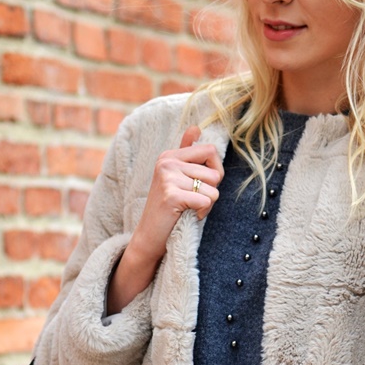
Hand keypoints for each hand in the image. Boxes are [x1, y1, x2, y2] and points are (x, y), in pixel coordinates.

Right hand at [106, 126, 223, 313]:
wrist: (149, 237)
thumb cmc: (169, 209)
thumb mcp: (177, 177)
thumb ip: (187, 153)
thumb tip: (196, 127)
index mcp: (170, 155)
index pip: (211, 151)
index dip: (215, 172)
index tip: (200, 185)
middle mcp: (167, 162)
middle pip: (215, 173)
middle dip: (210, 192)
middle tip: (190, 202)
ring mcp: (167, 178)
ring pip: (213, 190)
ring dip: (206, 205)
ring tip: (187, 209)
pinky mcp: (171, 196)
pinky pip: (206, 202)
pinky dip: (201, 214)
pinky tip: (186, 216)